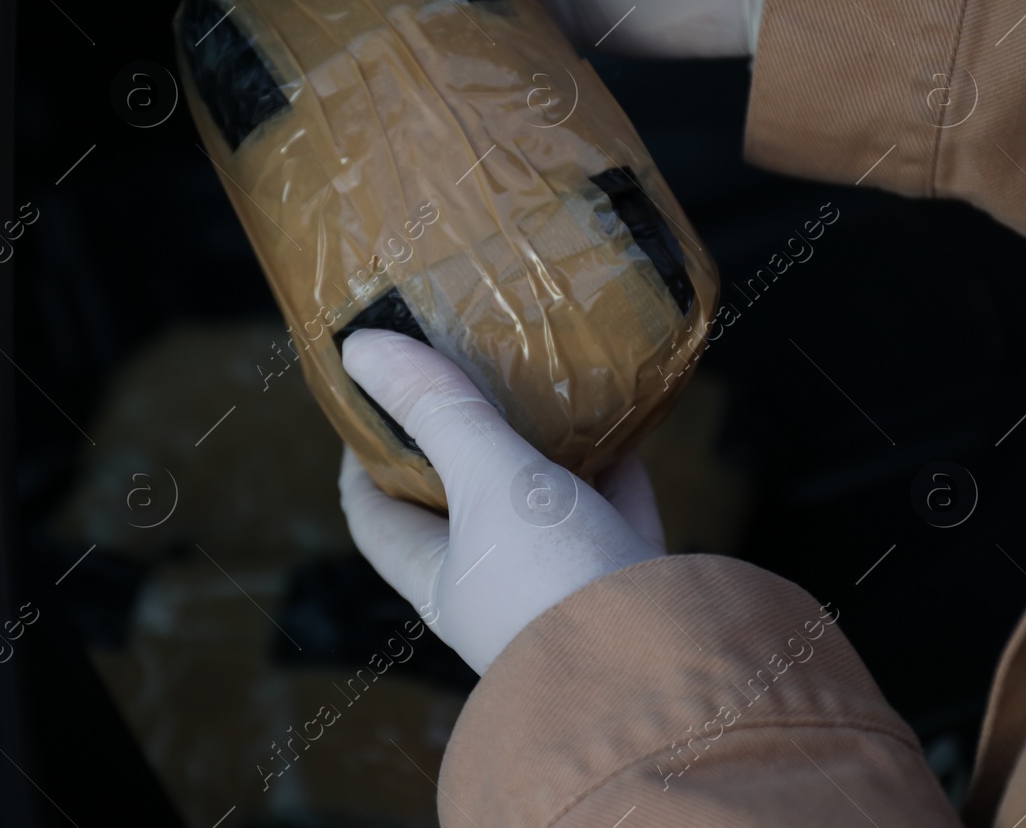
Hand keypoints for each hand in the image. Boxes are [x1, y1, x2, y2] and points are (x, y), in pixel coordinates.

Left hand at [337, 329, 665, 674]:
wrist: (667, 676)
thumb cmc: (553, 583)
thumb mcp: (489, 482)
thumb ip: (437, 411)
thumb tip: (358, 348)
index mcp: (439, 578)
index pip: (373, 514)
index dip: (361, 455)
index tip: (371, 394)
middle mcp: (495, 590)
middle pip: (460, 505)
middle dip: (457, 443)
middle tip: (462, 370)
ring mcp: (565, 591)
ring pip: (543, 507)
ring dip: (538, 449)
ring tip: (536, 381)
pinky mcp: (633, 586)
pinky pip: (615, 514)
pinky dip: (615, 468)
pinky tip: (621, 420)